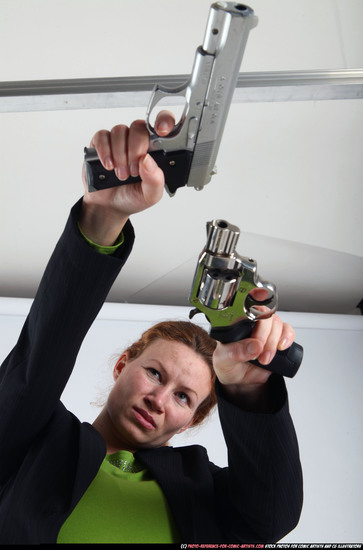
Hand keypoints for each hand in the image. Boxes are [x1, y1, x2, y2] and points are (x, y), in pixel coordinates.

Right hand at [79, 111, 174, 245]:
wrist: (109, 206)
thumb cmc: (133, 197)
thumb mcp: (151, 195)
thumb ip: (155, 180)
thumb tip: (148, 160)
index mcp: (154, 150)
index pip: (162, 125)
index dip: (164, 121)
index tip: (163, 130)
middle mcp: (137, 141)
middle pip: (138, 127)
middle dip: (136, 150)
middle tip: (134, 171)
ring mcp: (119, 141)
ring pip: (120, 130)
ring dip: (120, 154)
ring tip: (121, 174)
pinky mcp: (100, 144)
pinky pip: (102, 136)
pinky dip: (105, 151)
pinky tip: (108, 165)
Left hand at [212, 313, 294, 406]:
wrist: (237, 381)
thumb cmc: (227, 365)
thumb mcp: (224, 360)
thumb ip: (236, 352)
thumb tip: (254, 346)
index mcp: (237, 324)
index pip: (251, 313)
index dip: (258, 326)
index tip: (256, 343)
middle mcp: (252, 325)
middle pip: (268, 319)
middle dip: (267, 338)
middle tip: (260, 355)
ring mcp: (266, 332)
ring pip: (278, 324)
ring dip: (276, 341)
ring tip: (266, 359)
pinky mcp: (276, 340)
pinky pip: (288, 332)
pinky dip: (288, 338)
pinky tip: (281, 348)